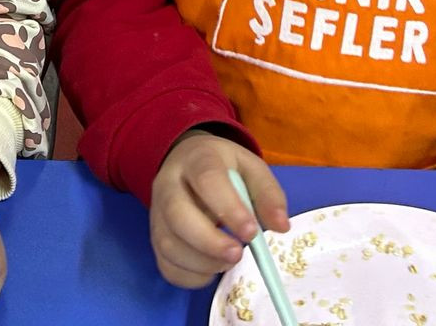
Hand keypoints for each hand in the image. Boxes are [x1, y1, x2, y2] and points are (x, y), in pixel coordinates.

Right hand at [149, 129, 289, 288]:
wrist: (186, 163)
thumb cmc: (224, 168)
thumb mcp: (251, 169)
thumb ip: (268, 194)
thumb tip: (281, 226)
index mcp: (197, 159)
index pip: (207, 180)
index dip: (228, 208)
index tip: (251, 232)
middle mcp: (168, 184)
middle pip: (177, 214)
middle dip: (209, 242)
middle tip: (238, 255)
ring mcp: (156, 213)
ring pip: (168, 244)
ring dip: (202, 263)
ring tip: (229, 261)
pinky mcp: (155, 238)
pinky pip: (166, 265)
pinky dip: (191, 277)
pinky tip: (212, 270)